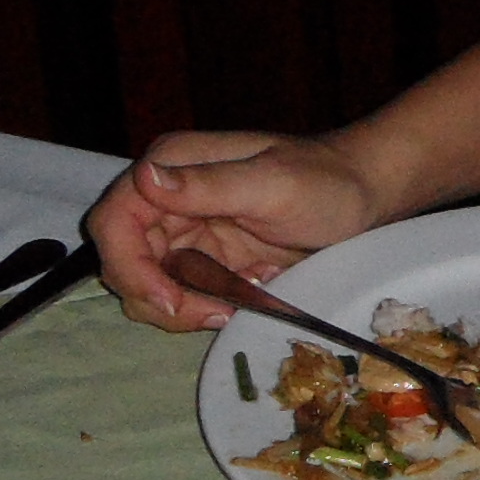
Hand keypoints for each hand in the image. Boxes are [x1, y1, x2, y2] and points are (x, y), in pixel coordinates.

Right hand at [86, 132, 382, 330]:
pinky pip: (180, 295)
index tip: (172, 301)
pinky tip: (245, 299)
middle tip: (215, 313)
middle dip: (157, 297)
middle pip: (123, 262)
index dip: (130, 267)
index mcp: (172, 166)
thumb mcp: (272, 185)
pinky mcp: (206, 259)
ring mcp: (185, 230)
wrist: (365, 196)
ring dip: (180, 309)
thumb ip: (208, 185)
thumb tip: (143, 176)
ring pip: (148, 285)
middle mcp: (167, 198)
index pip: (113, 221)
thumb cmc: (326, 183)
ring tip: (234, 307)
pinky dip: (202, 308)